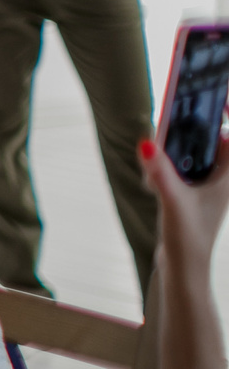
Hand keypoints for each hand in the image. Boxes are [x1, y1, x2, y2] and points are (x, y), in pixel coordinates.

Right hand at [144, 132, 228, 284]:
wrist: (185, 268)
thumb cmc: (189, 237)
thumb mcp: (174, 201)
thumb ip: (160, 172)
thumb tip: (147, 143)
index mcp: (227, 178)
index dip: (225, 118)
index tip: (218, 100)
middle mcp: (220, 180)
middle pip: (213, 144)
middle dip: (196, 130)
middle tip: (175, 118)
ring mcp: (207, 188)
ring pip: (197, 156)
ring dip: (181, 147)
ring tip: (162, 141)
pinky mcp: (193, 196)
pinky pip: (186, 169)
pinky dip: (173, 162)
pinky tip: (156, 167)